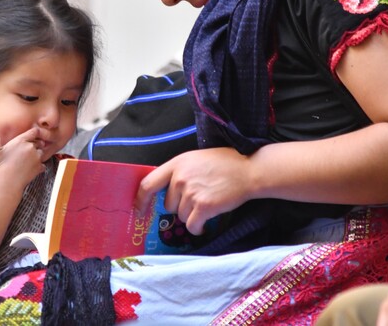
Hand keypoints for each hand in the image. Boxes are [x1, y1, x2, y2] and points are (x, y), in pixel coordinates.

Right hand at [0, 127, 45, 191]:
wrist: (7, 182)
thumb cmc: (0, 166)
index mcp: (21, 141)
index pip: (33, 132)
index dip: (33, 133)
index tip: (32, 136)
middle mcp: (30, 147)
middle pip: (38, 142)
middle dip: (35, 145)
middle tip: (27, 151)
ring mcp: (36, 157)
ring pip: (41, 153)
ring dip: (37, 155)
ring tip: (28, 161)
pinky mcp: (39, 167)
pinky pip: (42, 165)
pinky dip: (38, 166)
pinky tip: (31, 169)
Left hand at [135, 147, 251, 234]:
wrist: (249, 170)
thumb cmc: (225, 164)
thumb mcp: (196, 160)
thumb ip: (179, 172)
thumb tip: (167, 191)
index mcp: (177, 164)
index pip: (148, 184)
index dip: (140, 200)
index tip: (138, 210)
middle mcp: (180, 178)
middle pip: (168, 205)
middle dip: (179, 207)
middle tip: (197, 199)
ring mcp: (191, 193)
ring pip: (181, 216)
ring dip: (192, 216)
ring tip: (208, 204)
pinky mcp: (203, 207)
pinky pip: (192, 226)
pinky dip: (198, 228)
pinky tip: (206, 223)